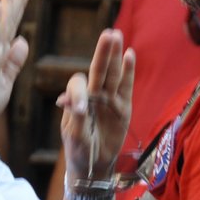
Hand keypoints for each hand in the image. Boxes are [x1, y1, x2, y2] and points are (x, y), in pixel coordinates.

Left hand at [60, 29, 134, 180]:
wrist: (93, 166)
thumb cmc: (79, 150)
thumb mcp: (75, 138)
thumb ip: (76, 120)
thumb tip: (70, 102)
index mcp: (76, 100)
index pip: (78, 86)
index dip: (79, 93)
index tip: (82, 110)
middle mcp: (93, 96)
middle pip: (98, 70)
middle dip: (102, 53)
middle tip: (108, 34)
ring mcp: (109, 100)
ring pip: (112, 75)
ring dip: (114, 56)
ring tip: (116, 36)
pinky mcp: (123, 108)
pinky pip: (126, 87)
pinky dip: (128, 72)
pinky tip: (129, 54)